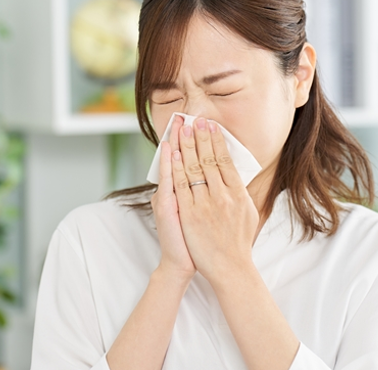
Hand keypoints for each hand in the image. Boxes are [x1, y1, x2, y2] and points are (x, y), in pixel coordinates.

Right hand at [151, 115, 195, 281]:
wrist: (183, 263)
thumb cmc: (194, 240)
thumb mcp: (193, 213)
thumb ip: (197, 194)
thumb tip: (210, 177)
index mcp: (179, 193)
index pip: (183, 161)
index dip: (185, 141)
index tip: (189, 122)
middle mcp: (171, 193)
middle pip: (179, 159)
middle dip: (182, 136)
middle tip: (184, 115)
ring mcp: (168, 199)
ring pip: (174, 166)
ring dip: (177, 143)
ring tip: (179, 124)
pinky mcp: (167, 208)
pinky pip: (169, 182)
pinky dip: (169, 164)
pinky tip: (170, 149)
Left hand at [171, 117, 259, 284]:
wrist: (229, 268)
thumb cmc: (239, 242)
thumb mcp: (247, 213)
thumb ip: (239, 193)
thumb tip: (235, 175)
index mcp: (238, 193)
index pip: (225, 160)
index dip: (217, 141)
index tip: (211, 126)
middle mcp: (223, 195)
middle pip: (208, 159)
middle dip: (200, 137)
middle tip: (195, 119)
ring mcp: (204, 204)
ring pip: (193, 168)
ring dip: (187, 146)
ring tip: (182, 129)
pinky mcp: (189, 214)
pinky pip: (181, 186)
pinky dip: (176, 168)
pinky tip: (172, 154)